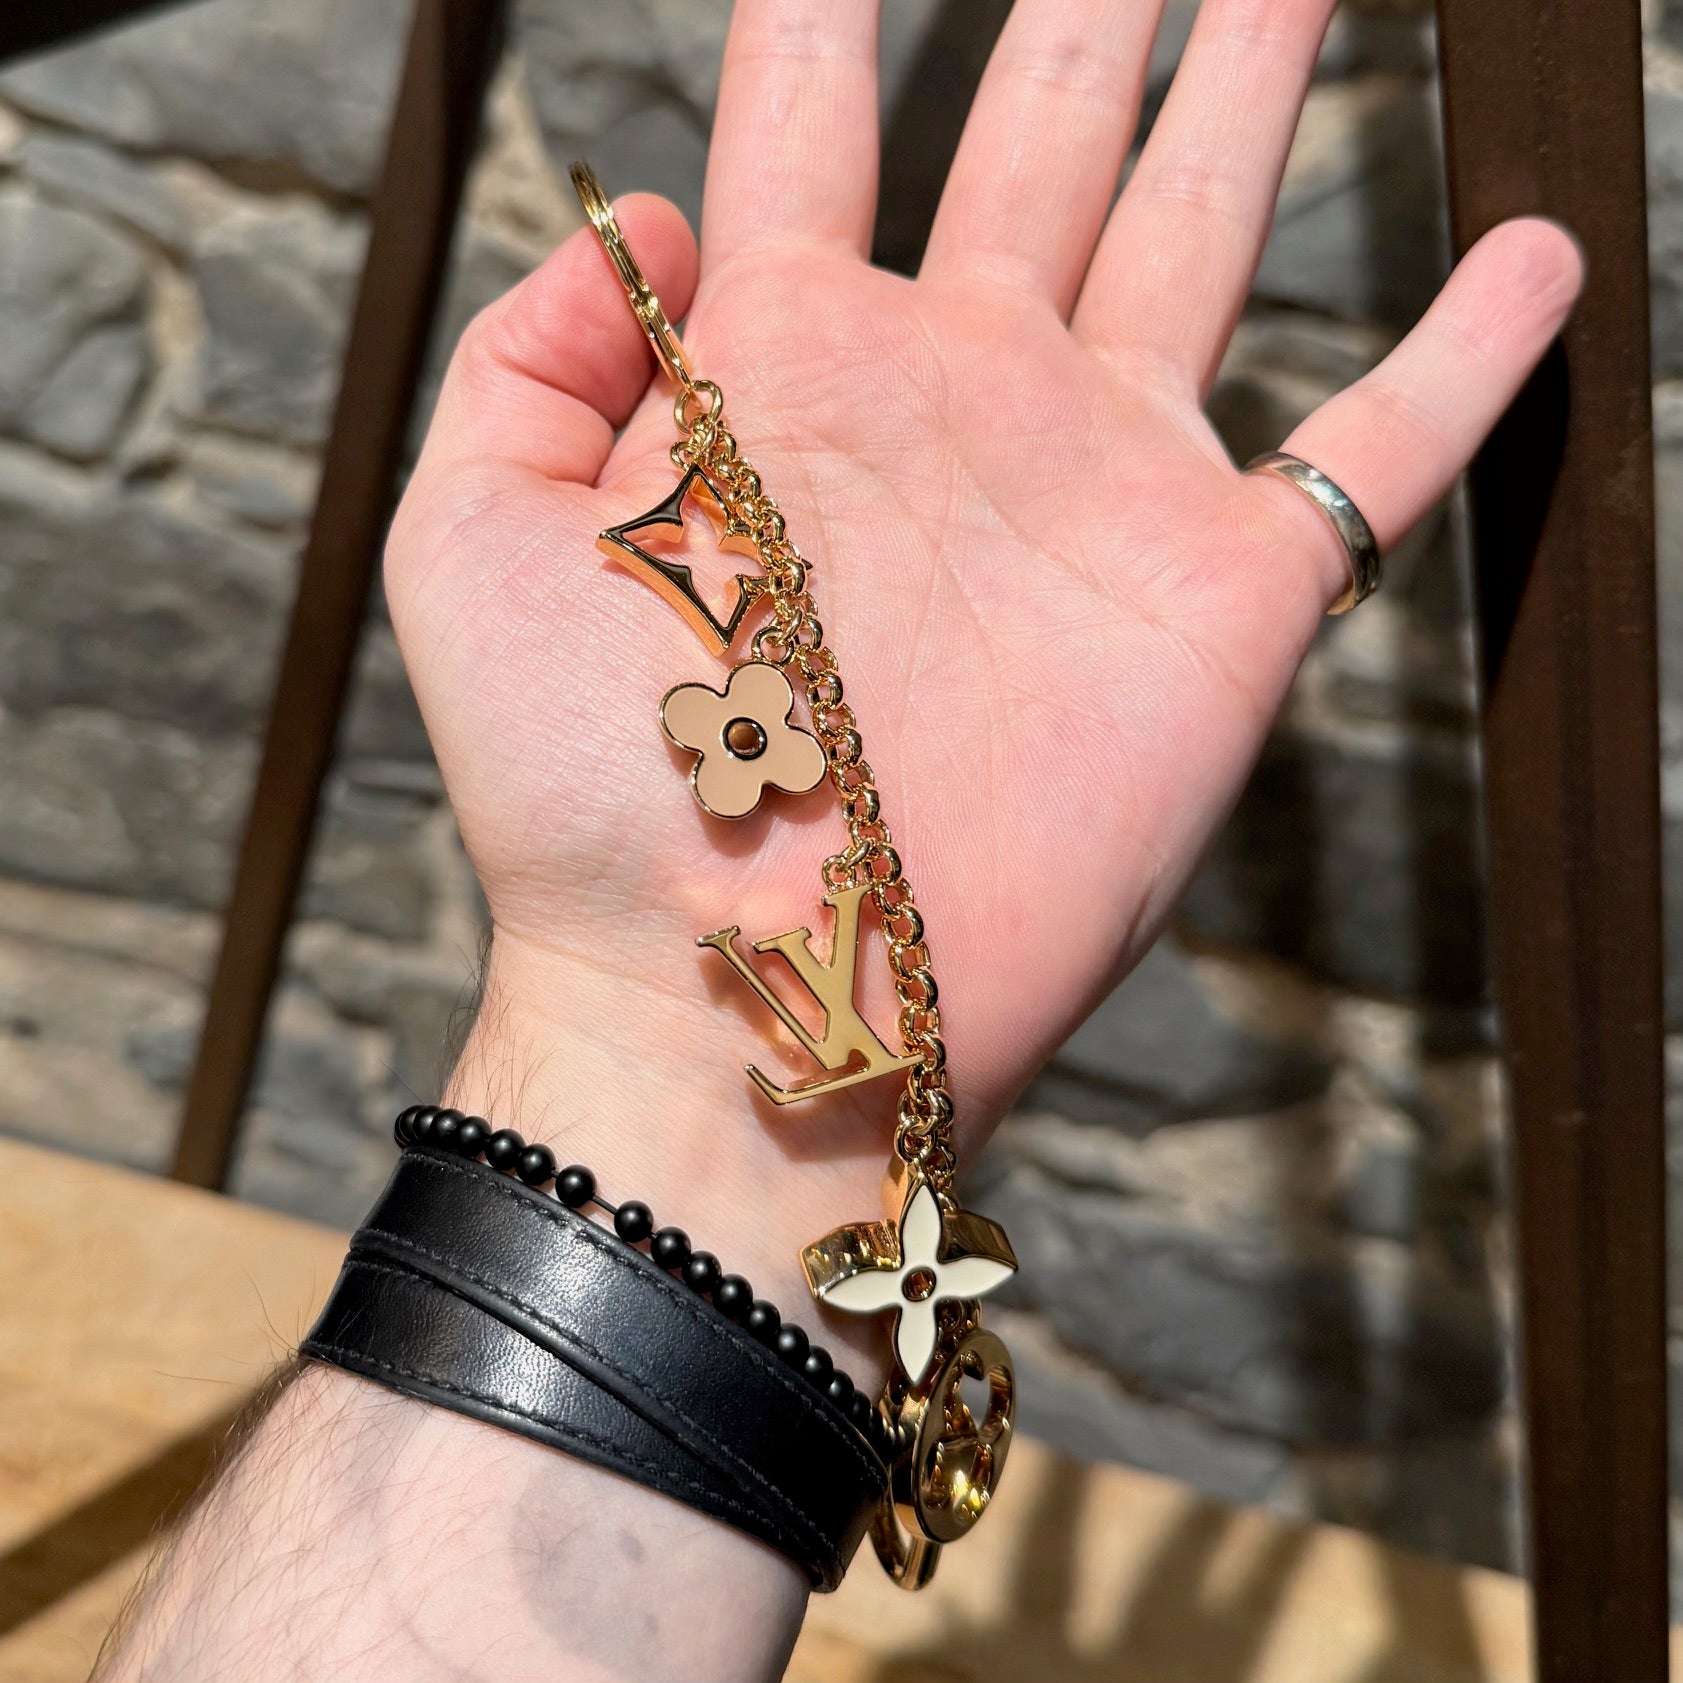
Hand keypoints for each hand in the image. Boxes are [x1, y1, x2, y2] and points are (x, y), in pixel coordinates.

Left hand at [386, 0, 1579, 1344]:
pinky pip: (1373, 451)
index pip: (816, 116)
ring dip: (1251, 95)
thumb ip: (533, 355)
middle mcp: (953, 396)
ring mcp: (1093, 489)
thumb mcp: (476, 541)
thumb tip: (643, 215)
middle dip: (1093, 6)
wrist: (738, 997)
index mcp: (784, 364)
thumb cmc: (587, 799)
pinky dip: (1463, 358)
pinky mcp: (1215, 604)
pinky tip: (1533, 251)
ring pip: (1200, 234)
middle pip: (1042, 134)